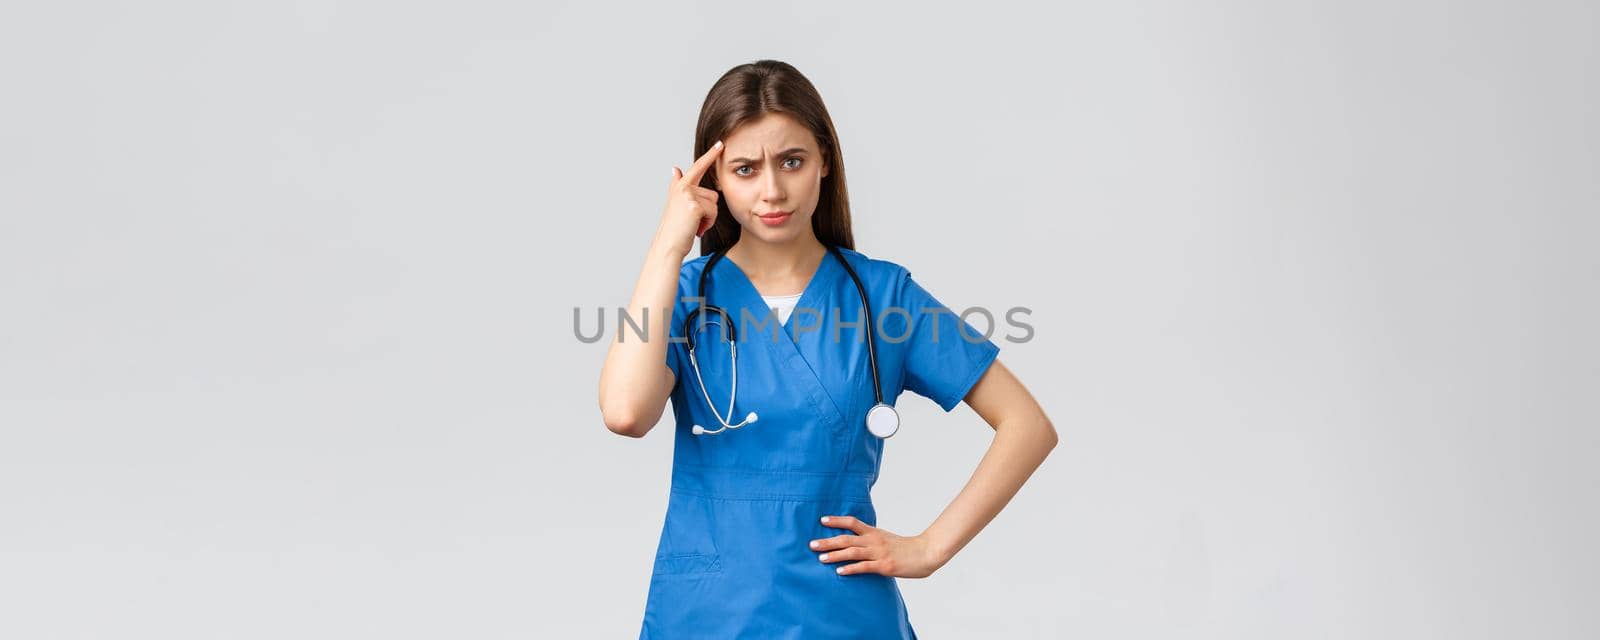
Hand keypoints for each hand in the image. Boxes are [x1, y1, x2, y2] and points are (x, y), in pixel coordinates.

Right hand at [654, 140, 723, 256]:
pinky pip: (713, 212)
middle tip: (693, 221)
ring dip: (708, 218)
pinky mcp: (694, 205)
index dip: (710, 155)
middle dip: (709, 211)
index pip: (698, 167)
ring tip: (693, 224)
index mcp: (680, 186)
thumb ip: (677, 185)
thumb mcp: (675, 203)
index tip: (720, 144)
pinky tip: (695, 228)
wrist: (668, 244)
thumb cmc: (675, 227)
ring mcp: (688, 195)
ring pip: (714, 204)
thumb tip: (675, 168)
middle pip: (712, 194)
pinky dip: (707, 223)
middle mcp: (683, 187)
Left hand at [809, 515, 946, 578]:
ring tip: (820, 559)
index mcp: (874, 532)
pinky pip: (864, 567)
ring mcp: (879, 553)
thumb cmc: (907, 548)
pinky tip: (839, 572)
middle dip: (827, 541)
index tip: (822, 520)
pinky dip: (850, 569)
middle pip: (846, 538)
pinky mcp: (884, 566)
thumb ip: (873, 539)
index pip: (852, 522)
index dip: (837, 520)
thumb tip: (858, 542)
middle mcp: (874, 540)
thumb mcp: (887, 539)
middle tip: (811, 544)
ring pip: (852, 552)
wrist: (927, 552)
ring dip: (834, 555)